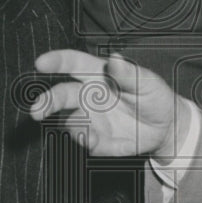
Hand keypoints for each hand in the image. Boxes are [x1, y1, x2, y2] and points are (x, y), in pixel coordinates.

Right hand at [32, 50, 183, 161]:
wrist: (164, 127)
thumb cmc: (153, 96)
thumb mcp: (148, 83)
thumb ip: (129, 74)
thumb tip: (115, 59)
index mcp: (98, 74)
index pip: (74, 63)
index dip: (56, 61)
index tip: (41, 62)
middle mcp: (88, 94)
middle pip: (62, 94)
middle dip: (47, 101)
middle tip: (37, 111)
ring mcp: (90, 118)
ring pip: (69, 121)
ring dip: (75, 128)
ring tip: (88, 137)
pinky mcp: (95, 139)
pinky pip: (86, 141)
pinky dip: (89, 143)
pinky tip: (97, 142)